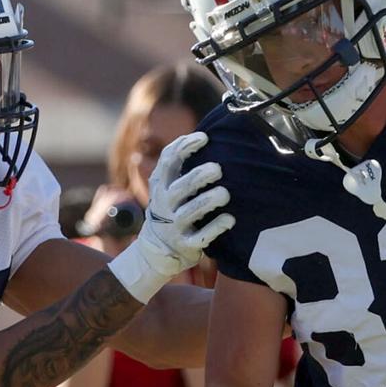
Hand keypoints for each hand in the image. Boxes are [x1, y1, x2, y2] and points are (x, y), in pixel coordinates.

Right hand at [107, 132, 232, 301]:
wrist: (156, 250)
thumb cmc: (169, 209)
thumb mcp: (165, 188)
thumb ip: (177, 167)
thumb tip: (204, 136)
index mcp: (161, 186)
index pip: (168, 160)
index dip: (184, 146)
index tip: (204, 138)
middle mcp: (166, 205)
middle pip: (181, 187)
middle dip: (199, 176)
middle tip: (218, 169)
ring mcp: (175, 226)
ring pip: (191, 212)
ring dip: (209, 201)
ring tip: (224, 194)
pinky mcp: (186, 244)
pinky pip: (202, 237)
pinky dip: (216, 227)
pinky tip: (229, 219)